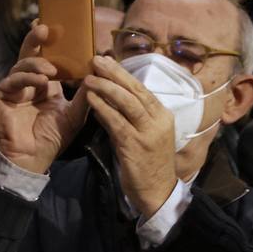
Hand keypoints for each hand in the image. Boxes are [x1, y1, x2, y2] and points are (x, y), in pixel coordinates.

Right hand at [0, 21, 89, 173]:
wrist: (32, 159)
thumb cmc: (52, 138)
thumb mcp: (74, 114)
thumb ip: (83, 95)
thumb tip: (97, 72)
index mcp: (45, 83)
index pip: (48, 57)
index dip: (53, 44)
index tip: (63, 28)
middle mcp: (28, 81)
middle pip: (30, 52)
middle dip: (37, 38)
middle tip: (46, 27)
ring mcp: (13, 87)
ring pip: (22, 64)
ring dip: (37, 63)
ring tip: (51, 70)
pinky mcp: (1, 95)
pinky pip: (12, 80)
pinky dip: (26, 77)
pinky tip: (39, 81)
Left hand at [83, 54, 178, 217]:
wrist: (157, 192)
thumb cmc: (150, 164)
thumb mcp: (144, 135)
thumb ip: (129, 117)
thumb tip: (106, 99)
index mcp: (163, 115)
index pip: (142, 89)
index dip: (123, 73)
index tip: (107, 60)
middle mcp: (158, 120)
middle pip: (135, 91)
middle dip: (114, 73)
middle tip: (96, 59)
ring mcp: (148, 133)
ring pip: (127, 103)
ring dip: (106, 87)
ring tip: (89, 77)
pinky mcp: (135, 145)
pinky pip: (116, 122)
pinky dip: (103, 108)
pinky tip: (91, 99)